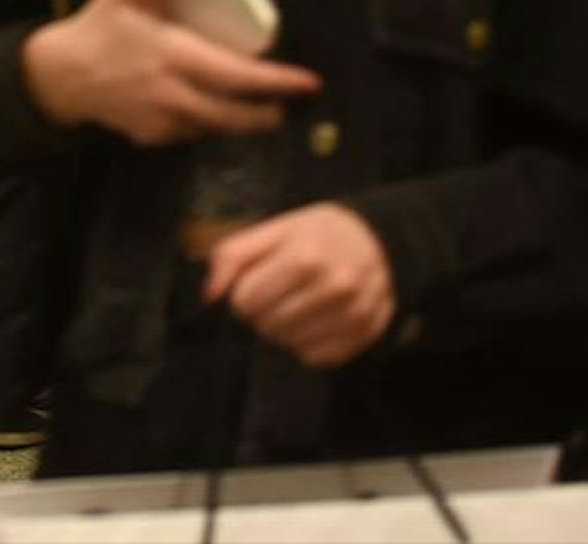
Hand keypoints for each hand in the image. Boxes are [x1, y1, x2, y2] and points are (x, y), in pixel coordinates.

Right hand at [22, 0, 319, 145]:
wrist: (60, 74)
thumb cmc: (99, 27)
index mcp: (174, 55)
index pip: (237, 75)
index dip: (277, 82)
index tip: (309, 82)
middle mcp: (173, 94)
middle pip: (235, 116)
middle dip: (267, 113)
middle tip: (286, 106)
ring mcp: (163, 120)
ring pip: (214, 128)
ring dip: (238, 121)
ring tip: (256, 111)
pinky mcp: (152, 136)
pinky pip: (190, 133)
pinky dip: (204, 123)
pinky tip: (206, 109)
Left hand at [205, 204, 395, 368]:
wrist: (378, 239)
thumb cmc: (315, 233)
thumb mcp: (271, 229)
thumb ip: (232, 256)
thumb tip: (209, 296)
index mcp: (305, 256)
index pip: (247, 301)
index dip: (242, 294)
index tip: (254, 282)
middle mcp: (335, 287)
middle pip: (268, 325)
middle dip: (261, 312)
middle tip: (275, 293)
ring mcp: (355, 314)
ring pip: (291, 345)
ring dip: (282, 330)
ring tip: (294, 305)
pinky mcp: (366, 335)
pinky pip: (317, 358)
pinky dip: (306, 345)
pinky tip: (313, 320)